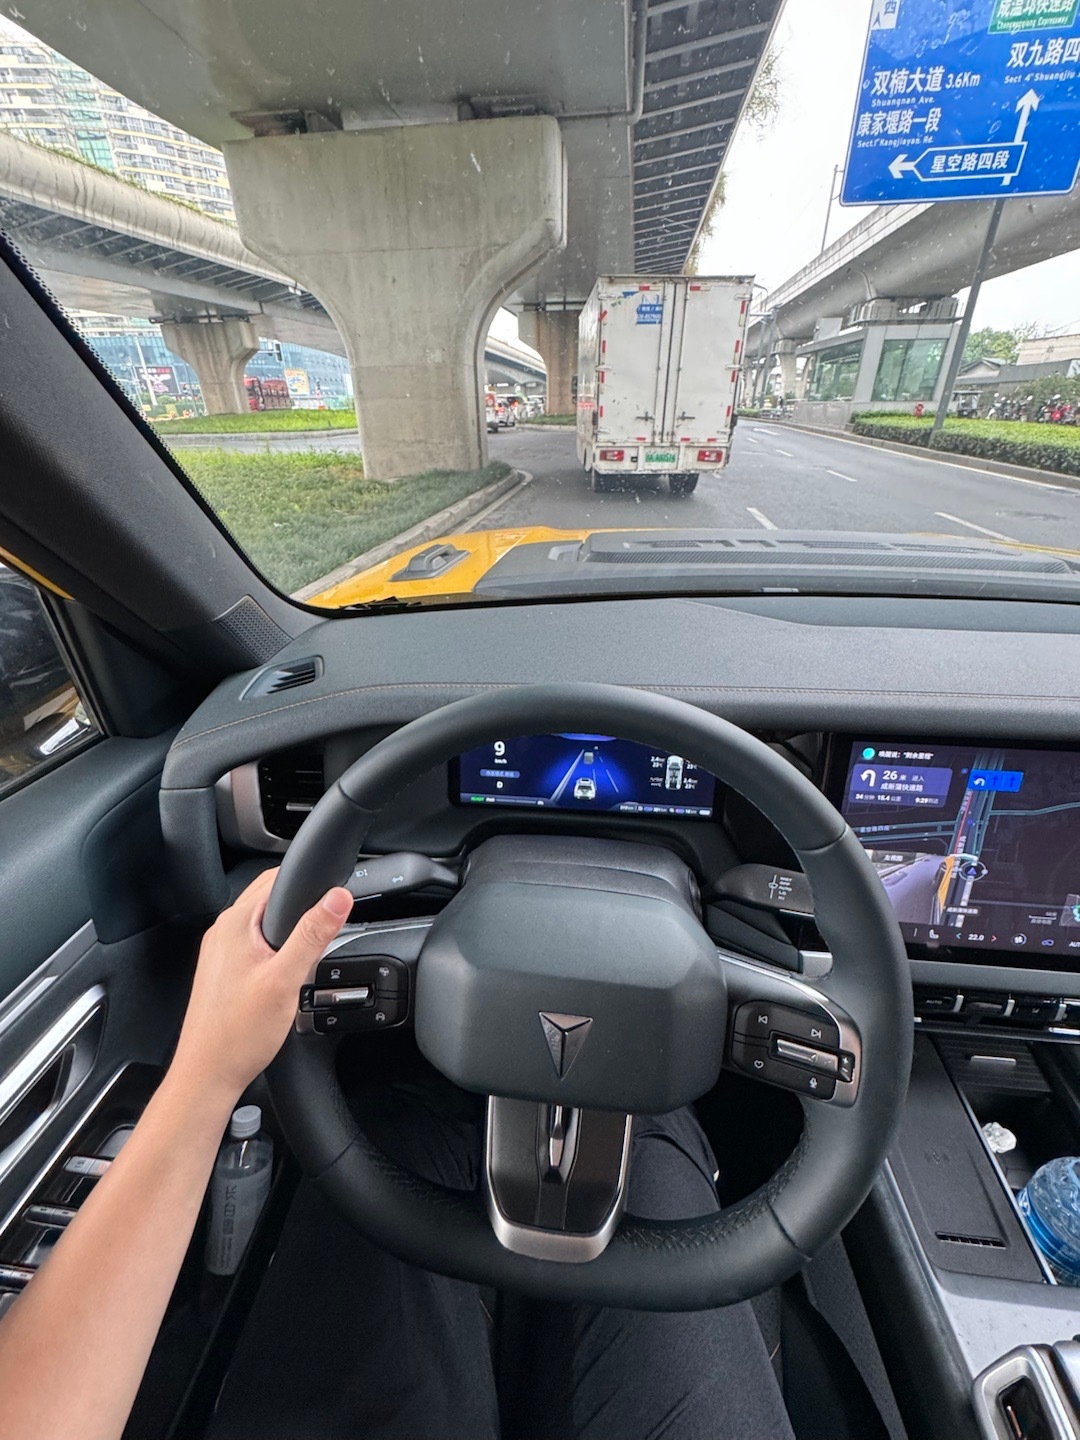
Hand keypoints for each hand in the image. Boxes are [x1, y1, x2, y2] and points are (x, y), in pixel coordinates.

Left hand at [170, 870, 352, 1103]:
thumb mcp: (285, 979)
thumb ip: (312, 934)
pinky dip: (274, 948)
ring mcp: (219, 952)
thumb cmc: (238, 1034)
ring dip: (288, 928)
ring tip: (308, 952)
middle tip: (327, 925)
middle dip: (300, 905)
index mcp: (235, 924)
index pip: (276, 878)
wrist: (208, 1075)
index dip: (308, 881)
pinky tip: (286, 972)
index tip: (332, 894)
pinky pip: (253, 943)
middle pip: (270, 898)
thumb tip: (337, 898)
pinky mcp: (222, 970)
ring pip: (262, 922)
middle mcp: (222, 932)